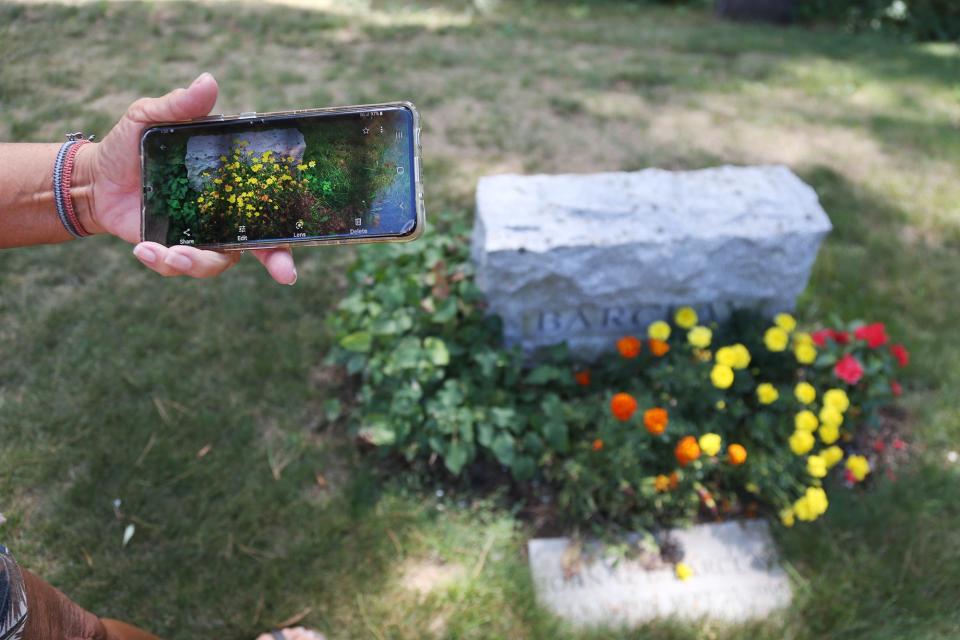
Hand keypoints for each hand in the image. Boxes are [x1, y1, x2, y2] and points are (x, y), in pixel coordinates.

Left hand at [77, 73, 297, 283]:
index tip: (305, 246)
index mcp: (231, 184)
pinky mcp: (172, 249)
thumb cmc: (130, 145)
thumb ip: (179, 105)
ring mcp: (200, 235)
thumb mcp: (150, 118)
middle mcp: (224, 215)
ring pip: (215, 262)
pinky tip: (142, 248)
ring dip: (195, 262)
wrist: (94, 177)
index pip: (271, 205)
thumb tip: (209, 82)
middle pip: (261, 245)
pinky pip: (177, 267)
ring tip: (163, 252)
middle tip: (284, 275)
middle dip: (276, 261)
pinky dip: (162, 262)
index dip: (291, 225)